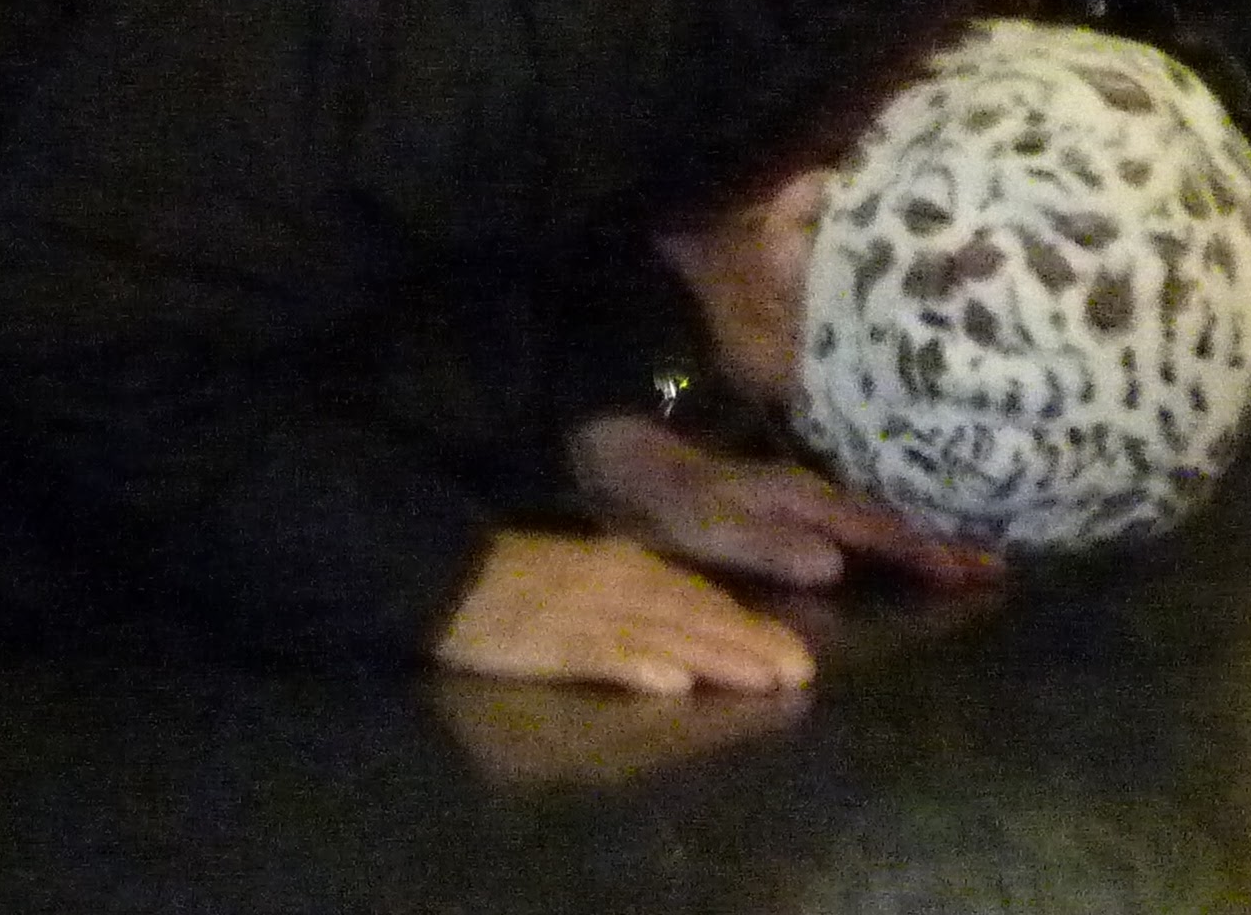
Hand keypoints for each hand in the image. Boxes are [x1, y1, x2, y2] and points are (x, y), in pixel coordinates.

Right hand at [433, 529, 815, 699]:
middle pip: (696, 618)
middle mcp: (619, 583)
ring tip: (764, 680)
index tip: (799, 656)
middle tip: (804, 674)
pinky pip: (601, 655)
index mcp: (628, 566)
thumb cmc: (517, 578)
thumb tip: (687, 650)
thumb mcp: (588, 579)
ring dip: (716, 657)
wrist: (446, 571)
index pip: (702, 600)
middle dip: (751, 645)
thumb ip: (636, 605)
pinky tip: (672, 684)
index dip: (751, 628)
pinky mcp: (551, 641)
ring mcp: (587, 613)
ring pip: (664, 635)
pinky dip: (638, 667)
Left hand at [567, 414, 997, 595]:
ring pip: (873, 513)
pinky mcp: (783, 497)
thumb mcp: (707, 523)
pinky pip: (851, 512)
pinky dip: (885, 527)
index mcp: (800, 500)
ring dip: (918, 534)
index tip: (980, 569)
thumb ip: (770, 543)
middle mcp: (809, 491)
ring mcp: (798, 490)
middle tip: (996, 564)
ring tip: (964, 554)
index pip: (878, 529)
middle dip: (940, 541)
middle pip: (888, 518)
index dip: (926, 552)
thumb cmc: (659, 492)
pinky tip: (895, 539)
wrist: (616, 442)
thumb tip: (838, 564)